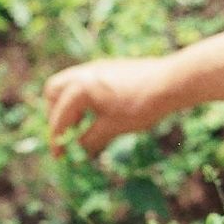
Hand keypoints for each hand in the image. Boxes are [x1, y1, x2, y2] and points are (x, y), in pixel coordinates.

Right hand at [43, 57, 174, 156]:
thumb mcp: (112, 128)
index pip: (59, 118)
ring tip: (82, 125)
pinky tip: (98, 112)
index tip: (59, 156)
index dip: (57, 140)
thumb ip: (90, 139)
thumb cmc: (140, 106)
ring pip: (69, 85)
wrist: (170, 82)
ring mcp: (95, 68)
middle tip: (66, 134)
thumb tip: (78, 150)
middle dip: (56, 115)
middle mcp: (83, 74)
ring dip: (70, 105)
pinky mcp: (108, 67)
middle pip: (53, 93)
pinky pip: (85, 82)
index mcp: (79, 89)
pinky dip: (83, 98)